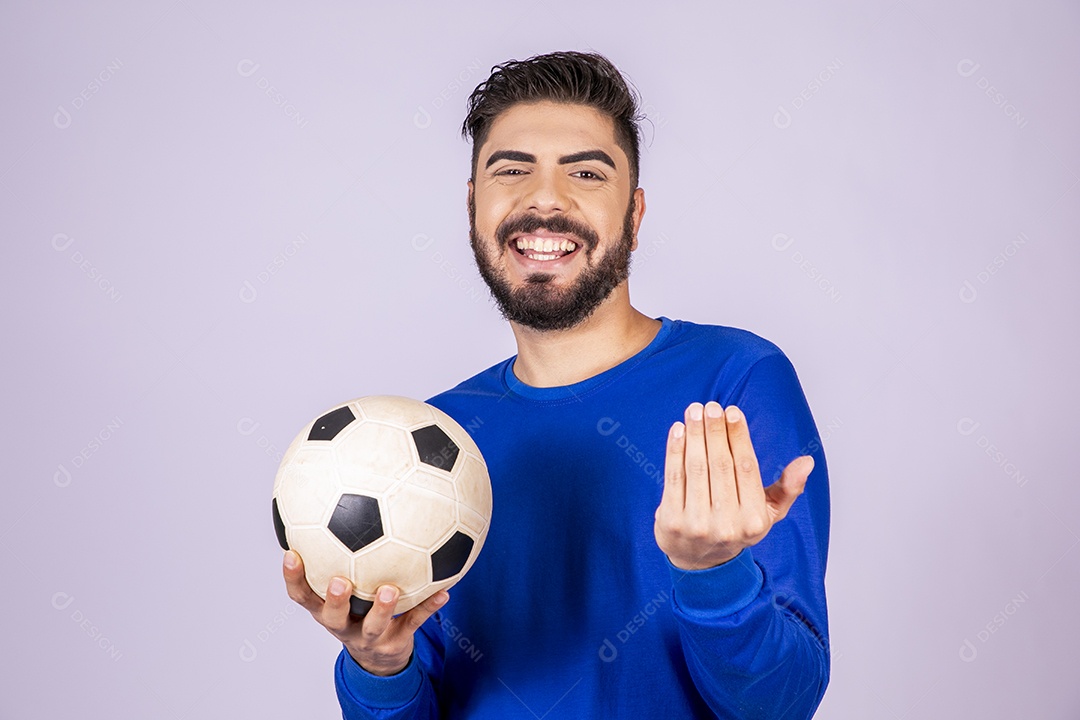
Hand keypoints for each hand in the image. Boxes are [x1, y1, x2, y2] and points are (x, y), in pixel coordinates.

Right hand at [282, 550, 447, 674]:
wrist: (379, 658)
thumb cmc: (357, 609)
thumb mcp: (342, 591)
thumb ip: (336, 555)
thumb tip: (334, 500)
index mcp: (325, 610)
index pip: (302, 595)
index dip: (293, 578)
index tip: (291, 554)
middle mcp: (343, 625)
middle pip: (332, 616)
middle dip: (334, 600)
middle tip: (339, 581)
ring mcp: (369, 637)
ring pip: (373, 625)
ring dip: (382, 608)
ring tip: (389, 589)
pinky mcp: (396, 642)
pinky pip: (414, 622)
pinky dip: (429, 607)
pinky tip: (444, 592)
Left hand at [654, 401, 812, 569]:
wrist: (699, 561)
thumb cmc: (736, 527)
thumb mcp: (768, 514)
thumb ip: (788, 488)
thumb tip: (806, 462)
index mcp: (754, 521)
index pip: (746, 468)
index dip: (739, 437)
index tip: (733, 411)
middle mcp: (727, 525)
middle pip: (720, 465)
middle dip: (715, 430)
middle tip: (711, 406)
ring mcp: (697, 525)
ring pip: (696, 468)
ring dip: (694, 434)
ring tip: (694, 411)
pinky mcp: (671, 522)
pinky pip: (674, 478)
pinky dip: (675, 450)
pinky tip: (678, 430)